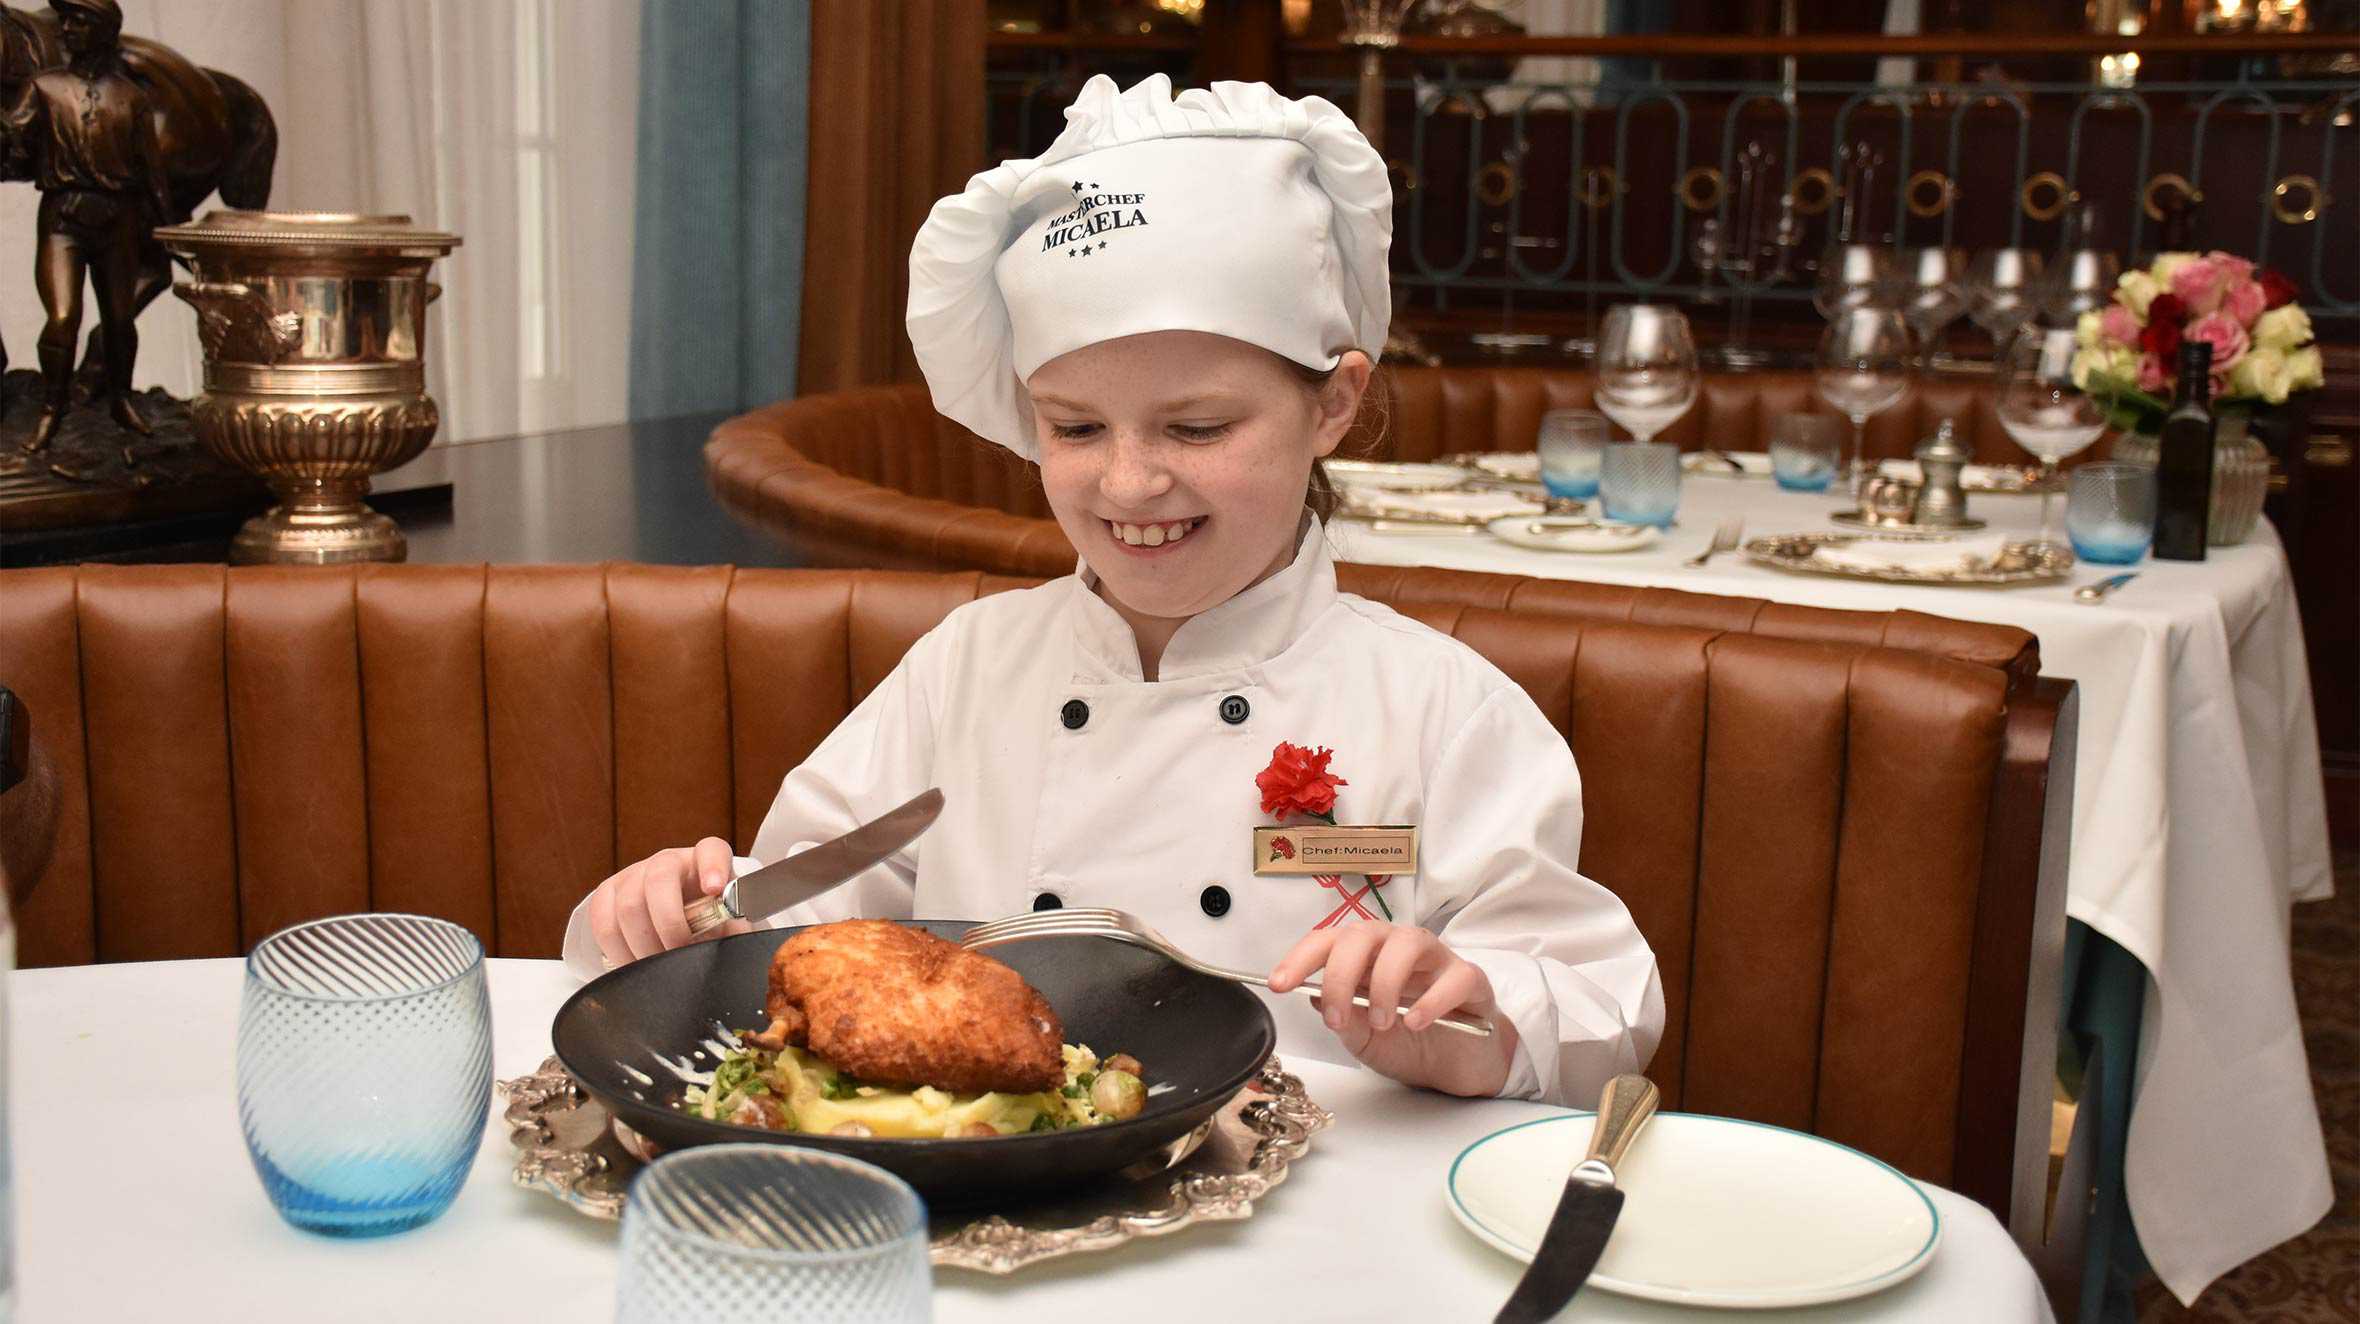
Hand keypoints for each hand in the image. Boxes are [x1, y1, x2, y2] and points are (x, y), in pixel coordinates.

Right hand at [585, 837, 750, 967]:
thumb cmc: (709, 924)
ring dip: (644, 945)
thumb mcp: (727, 927)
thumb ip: (730, 933)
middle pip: (659, 879)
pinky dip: (619, 951)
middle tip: (679, 953)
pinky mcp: (607, 894)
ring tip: (659, 969)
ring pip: (628, 905)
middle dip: (669, 924)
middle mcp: (668, 861)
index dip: (713, 866)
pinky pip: (603, 922)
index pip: (711, 850)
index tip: (715, 889)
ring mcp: (634, 874)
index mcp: (705, 861)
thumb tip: (727, 951)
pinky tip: (636, 966)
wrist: (677, 924)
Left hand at [1269, 922, 1517, 1096]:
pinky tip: (1415, 1023)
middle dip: (1341, 973)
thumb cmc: (1407, 1042)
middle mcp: (1399, 948)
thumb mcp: (1363, 1038)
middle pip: (1365, 934)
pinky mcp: (1471, 980)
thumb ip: (1341, 1017)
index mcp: (1367, 956)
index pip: (1329, 941)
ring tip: (1381, 1022)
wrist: (1456, 1066)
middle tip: (1336, 1016)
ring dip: (1385, 982)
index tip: (1278, 984)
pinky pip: (1454, 977)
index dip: (1301, 958)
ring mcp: (1437, 960)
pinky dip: (1431, 1000)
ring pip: (1409, 942)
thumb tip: (1311, 995)